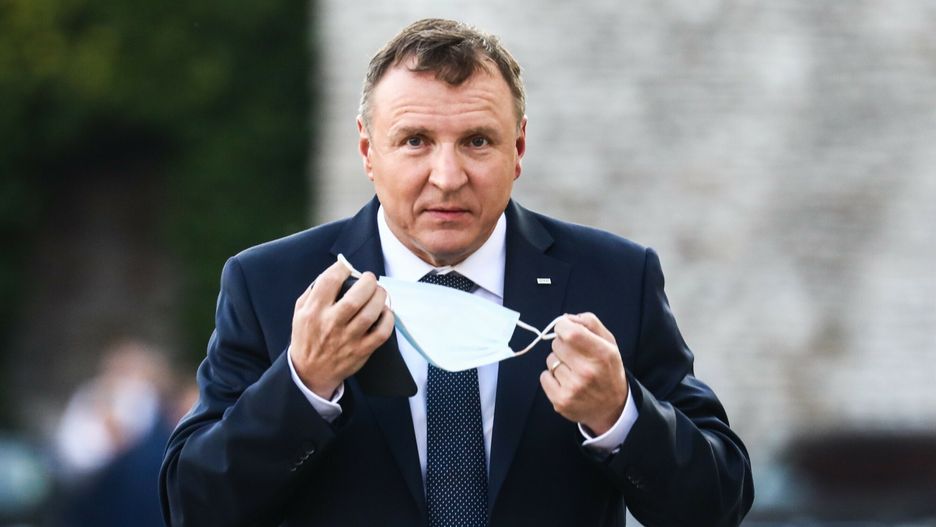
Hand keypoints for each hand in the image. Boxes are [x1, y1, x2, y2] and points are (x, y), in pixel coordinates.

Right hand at [290, 261, 394, 398]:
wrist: (310, 372)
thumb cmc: (307, 336)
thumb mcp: (300, 312)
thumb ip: (315, 291)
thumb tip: (338, 270)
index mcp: (313, 312)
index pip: (329, 282)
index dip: (342, 268)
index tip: (348, 267)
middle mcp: (331, 324)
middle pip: (356, 297)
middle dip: (368, 282)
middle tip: (369, 279)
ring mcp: (347, 339)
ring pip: (370, 313)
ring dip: (380, 297)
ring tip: (379, 292)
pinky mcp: (361, 351)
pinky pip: (381, 333)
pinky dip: (388, 319)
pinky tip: (385, 312)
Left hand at [540, 312, 628, 435]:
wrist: (612, 408)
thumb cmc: (608, 370)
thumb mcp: (609, 343)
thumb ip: (590, 323)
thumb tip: (566, 318)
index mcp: (602, 354)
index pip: (570, 332)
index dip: (563, 326)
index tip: (566, 330)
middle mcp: (587, 371)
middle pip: (556, 344)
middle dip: (562, 345)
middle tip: (576, 356)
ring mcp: (573, 388)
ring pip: (550, 360)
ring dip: (558, 363)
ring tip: (574, 371)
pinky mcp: (561, 401)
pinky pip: (544, 376)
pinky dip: (551, 377)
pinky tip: (566, 382)